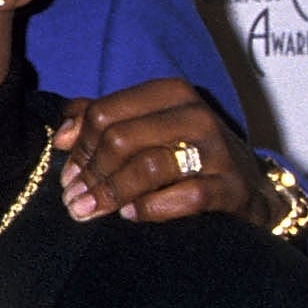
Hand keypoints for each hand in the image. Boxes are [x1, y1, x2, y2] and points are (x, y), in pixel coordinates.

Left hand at [53, 80, 274, 229]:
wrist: (247, 188)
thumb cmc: (182, 154)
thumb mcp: (143, 128)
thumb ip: (97, 121)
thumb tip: (61, 136)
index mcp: (170, 93)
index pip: (104, 113)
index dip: (79, 146)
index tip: (68, 174)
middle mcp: (195, 115)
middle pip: (120, 139)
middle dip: (90, 173)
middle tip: (73, 199)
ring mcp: (216, 150)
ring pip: (147, 166)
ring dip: (110, 192)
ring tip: (89, 210)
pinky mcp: (230, 186)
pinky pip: (184, 196)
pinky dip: (150, 208)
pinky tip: (130, 214)